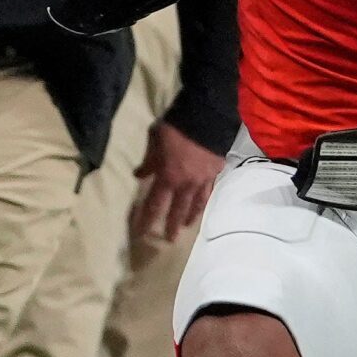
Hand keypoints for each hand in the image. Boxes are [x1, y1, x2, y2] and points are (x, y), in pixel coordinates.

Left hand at [130, 120, 224, 243]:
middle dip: (171, 225)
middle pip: (177, 210)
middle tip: (170, 240)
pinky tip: (204, 203)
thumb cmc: (175, 128)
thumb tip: (139, 175)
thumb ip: (148, 161)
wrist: (207, 117)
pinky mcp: (216, 171)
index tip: (141, 234)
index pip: (154, 204)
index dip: (147, 220)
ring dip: (191, 216)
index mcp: (167, 177)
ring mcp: (204, 179)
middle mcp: (186, 184)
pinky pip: (210, 190)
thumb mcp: (154, 141)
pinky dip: (205, 199)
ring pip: (196, 203)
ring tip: (188, 225)